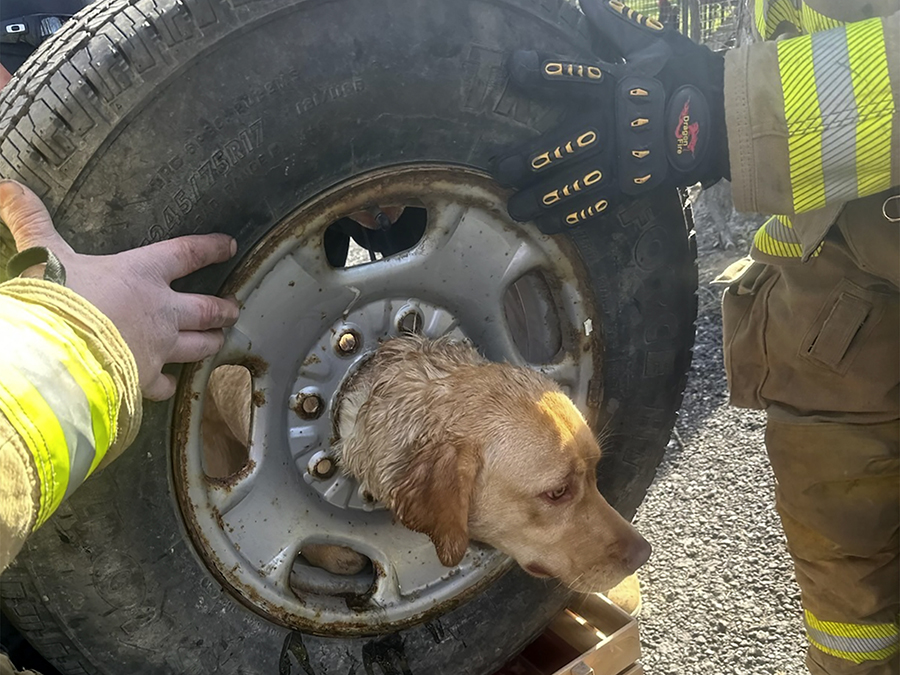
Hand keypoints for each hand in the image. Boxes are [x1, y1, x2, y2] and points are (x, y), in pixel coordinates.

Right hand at [0, 180, 239, 400]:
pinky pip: (165, 383)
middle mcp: (161, 310)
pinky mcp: (146, 378)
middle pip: (206, 308)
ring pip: (198, 345)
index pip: (187, 254)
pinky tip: (170, 386)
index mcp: (142, 273)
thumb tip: (8, 186)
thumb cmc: (54, 299)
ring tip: (220, 340)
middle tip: (234, 308)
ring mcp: (158, 347)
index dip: (210, 248)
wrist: (54, 355)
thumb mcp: (42, 254)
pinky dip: (170, 384)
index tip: (229, 246)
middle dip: (223, 309)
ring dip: (211, 342)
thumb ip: (31, 221)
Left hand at [493, 0, 727, 233]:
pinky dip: (572, 216)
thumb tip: (589, 3)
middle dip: (529, 159)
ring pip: (575, 182)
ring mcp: (625, 160)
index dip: (543, 72)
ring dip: (542, 197)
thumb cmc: (690, 76)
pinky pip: (598, 205)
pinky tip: (548, 224)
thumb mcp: (657, 45)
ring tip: (514, 208)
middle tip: (499, 169)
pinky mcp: (634, 185)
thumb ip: (619, 29)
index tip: (515, 67)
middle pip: (565, 144)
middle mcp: (616, 126)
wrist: (730, 120)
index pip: (575, 76)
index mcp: (619, 87)